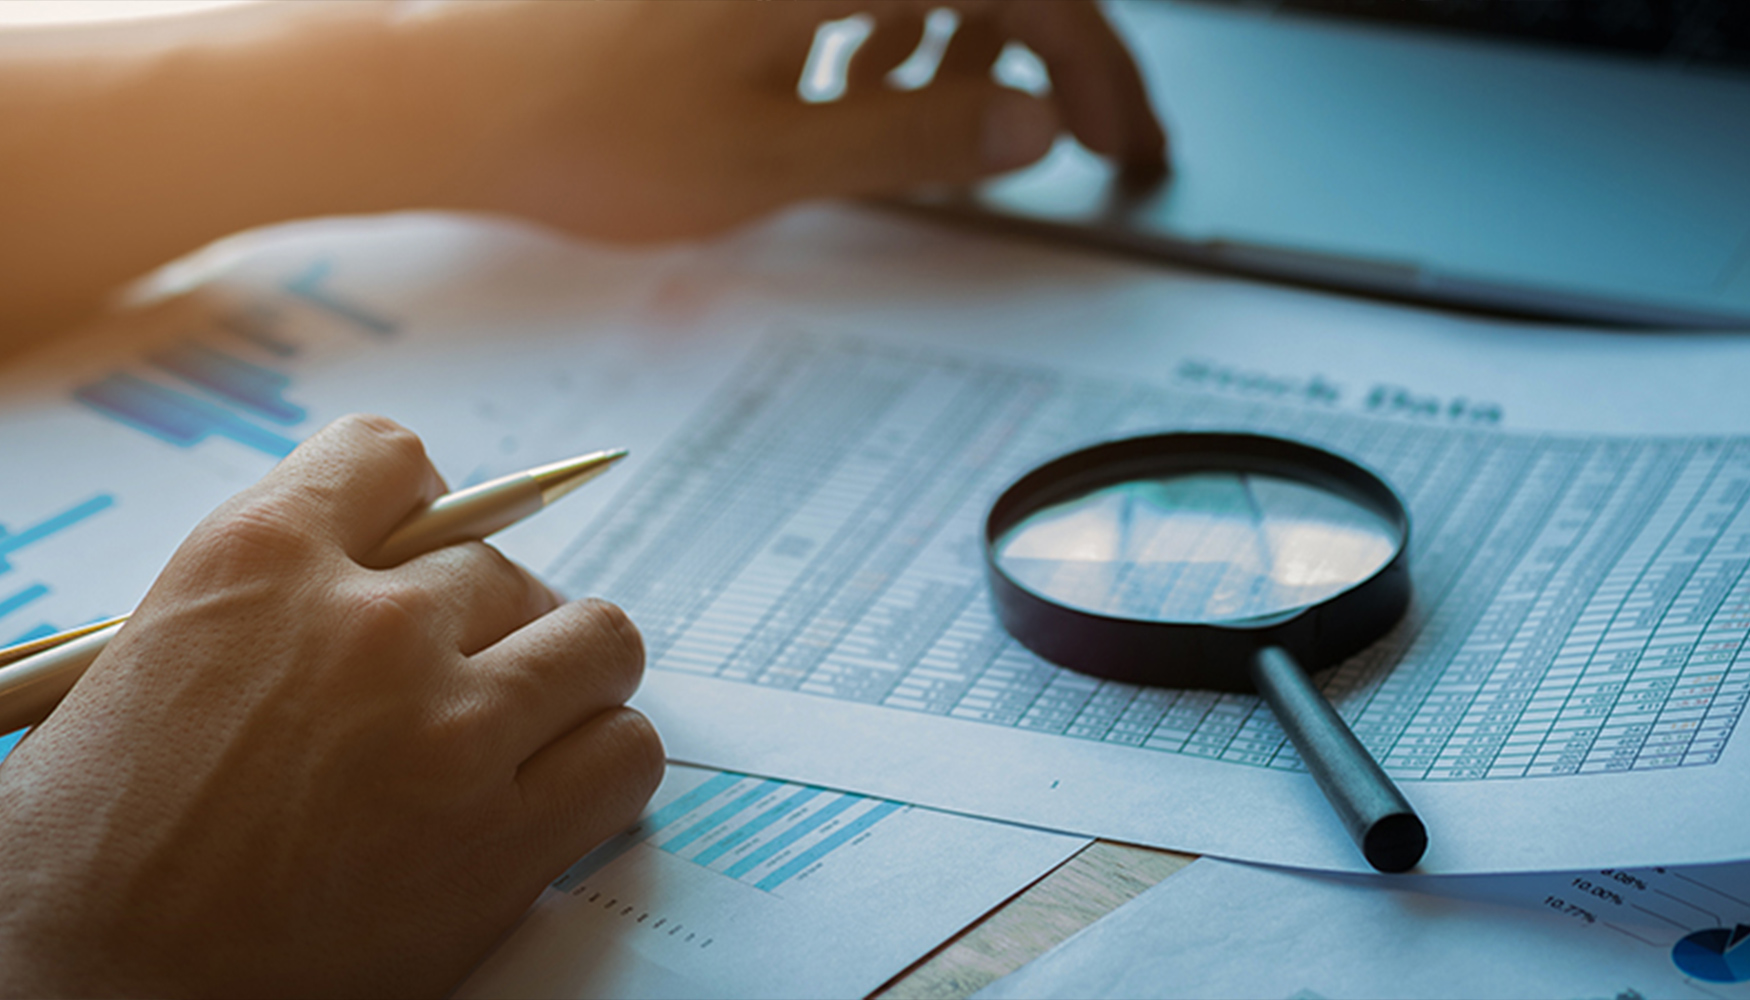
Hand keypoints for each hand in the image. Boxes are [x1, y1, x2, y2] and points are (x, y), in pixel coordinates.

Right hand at [0, 415, 663, 996]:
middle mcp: (369, 626)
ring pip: (597, 641)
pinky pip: (627, 753)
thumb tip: (372, 572)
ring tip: (532, 723)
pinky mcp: (504, 837)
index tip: (423, 548)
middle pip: (504, 565)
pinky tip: (558, 792)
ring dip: (571, 679)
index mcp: (258, 559)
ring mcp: (451, 729)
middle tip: (460, 680)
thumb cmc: (87, 853)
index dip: (417, 504)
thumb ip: (269, 599)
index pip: (391, 456)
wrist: (93, 998)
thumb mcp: (142, 666)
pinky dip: (606, 766)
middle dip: (487, 622)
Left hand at [430, 0, 1166, 240]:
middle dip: (1039, 53)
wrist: (435, 89)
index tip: (1118, 143)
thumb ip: (918, 140)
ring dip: (952, 38)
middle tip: (1058, 143)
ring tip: (915, 129)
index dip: (1095, 68)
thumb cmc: (576, 124)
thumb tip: (1026, 127)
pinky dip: (878, 21)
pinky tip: (842, 86)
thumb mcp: (772, 161)